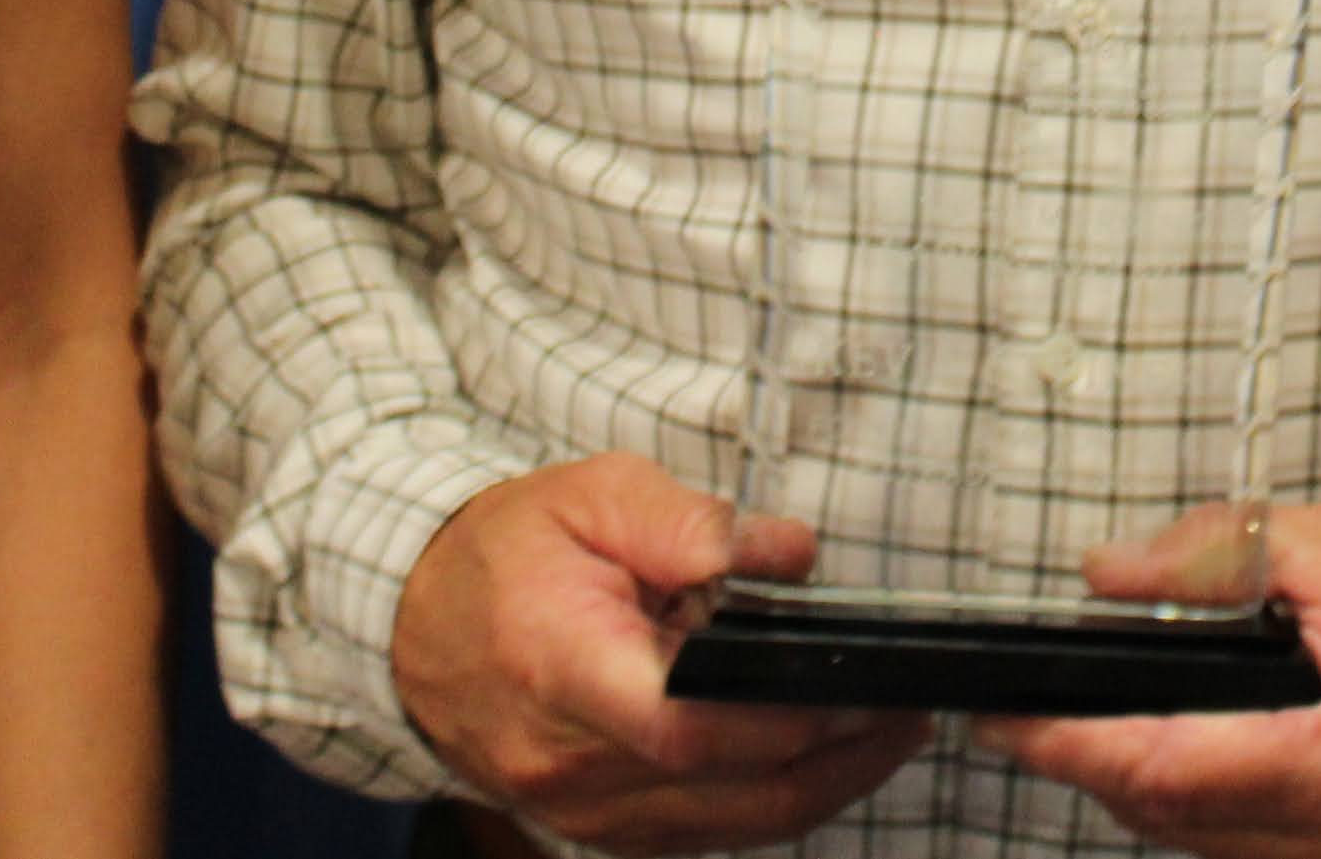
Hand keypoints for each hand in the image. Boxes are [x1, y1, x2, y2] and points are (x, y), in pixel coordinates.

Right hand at [388, 453, 929, 853]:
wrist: (413, 623)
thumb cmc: (506, 552)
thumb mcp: (590, 495)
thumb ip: (689, 523)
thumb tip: (790, 556)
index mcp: (562, 669)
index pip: (689, 724)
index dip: (789, 714)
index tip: (863, 681)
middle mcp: (569, 764)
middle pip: (730, 786)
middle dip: (836, 753)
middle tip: (907, 707)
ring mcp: (579, 812)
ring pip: (730, 825)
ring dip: (821, 787)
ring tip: (887, 734)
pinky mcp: (597, 831)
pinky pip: (705, 834)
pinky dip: (771, 804)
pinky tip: (821, 762)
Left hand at [984, 505, 1320, 858]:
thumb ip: (1220, 557)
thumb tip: (1106, 574)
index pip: (1169, 771)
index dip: (1070, 745)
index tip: (1000, 715)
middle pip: (1164, 818)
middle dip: (1084, 759)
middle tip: (1022, 702)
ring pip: (1189, 842)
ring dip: (1130, 781)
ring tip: (1085, 716)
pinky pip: (1231, 849)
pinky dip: (1186, 800)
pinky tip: (1170, 747)